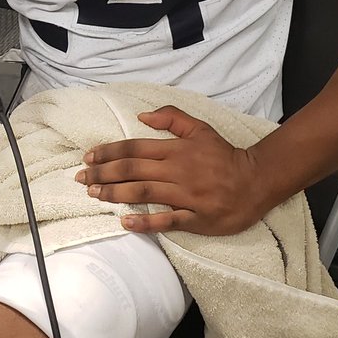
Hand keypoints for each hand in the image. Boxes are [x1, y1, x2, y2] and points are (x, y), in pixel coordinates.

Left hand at [75, 105, 268, 235]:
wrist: (257, 180)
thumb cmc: (224, 156)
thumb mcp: (200, 129)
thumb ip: (172, 118)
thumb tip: (142, 115)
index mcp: (177, 149)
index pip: (134, 148)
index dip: (108, 152)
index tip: (88, 157)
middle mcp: (178, 171)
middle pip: (132, 170)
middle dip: (103, 174)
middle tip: (80, 178)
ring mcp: (187, 195)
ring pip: (144, 193)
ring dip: (115, 194)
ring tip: (94, 194)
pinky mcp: (196, 218)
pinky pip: (167, 220)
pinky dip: (145, 222)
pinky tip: (125, 222)